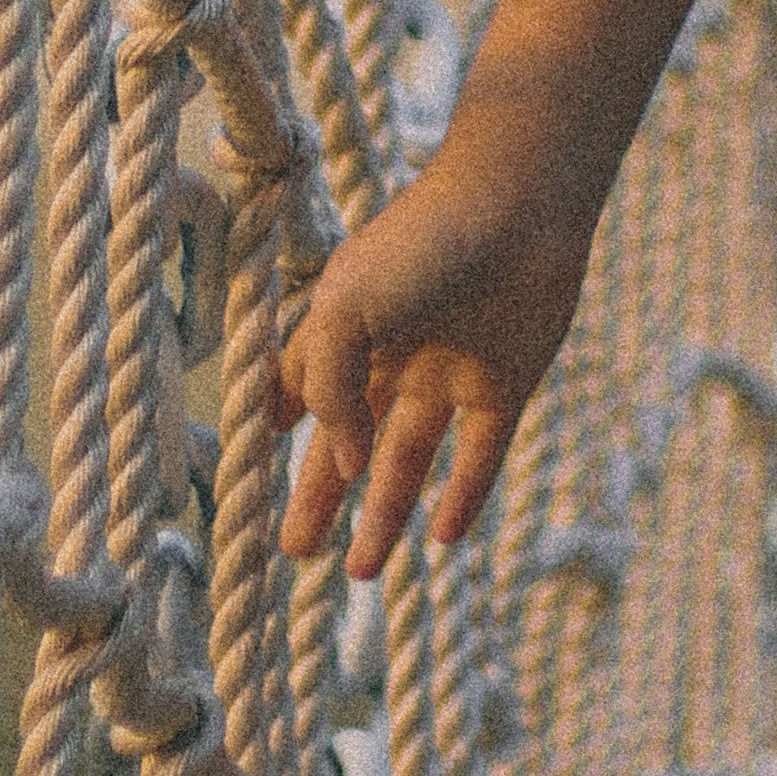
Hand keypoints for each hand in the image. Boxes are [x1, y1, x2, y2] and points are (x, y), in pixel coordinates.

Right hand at [277, 126, 597, 577]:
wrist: (521, 202)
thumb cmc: (423, 242)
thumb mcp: (344, 309)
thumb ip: (325, 389)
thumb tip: (345, 463)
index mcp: (350, 325)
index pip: (302, 386)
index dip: (277, 420)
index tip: (255, 464)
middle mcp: (397, 353)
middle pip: (349, 440)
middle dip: (321, 495)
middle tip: (296, 553)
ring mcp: (451, 370)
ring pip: (408, 460)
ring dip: (384, 514)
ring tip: (359, 573)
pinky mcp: (505, 384)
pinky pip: (480, 455)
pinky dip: (463, 496)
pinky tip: (443, 538)